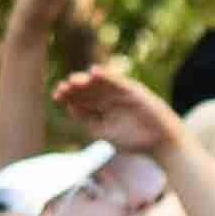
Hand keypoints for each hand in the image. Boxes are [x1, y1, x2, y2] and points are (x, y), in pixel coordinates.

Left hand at [50, 61, 186, 161]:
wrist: (159, 143)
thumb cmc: (133, 139)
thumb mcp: (104, 131)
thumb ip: (87, 119)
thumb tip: (69, 107)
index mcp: (101, 107)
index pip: (81, 99)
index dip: (68, 96)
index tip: (56, 96)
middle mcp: (109, 97)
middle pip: (88, 89)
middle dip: (74, 88)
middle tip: (62, 88)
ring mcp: (121, 93)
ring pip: (100, 84)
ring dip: (86, 80)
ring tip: (73, 80)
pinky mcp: (133, 90)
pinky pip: (118, 81)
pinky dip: (106, 76)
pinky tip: (94, 72)